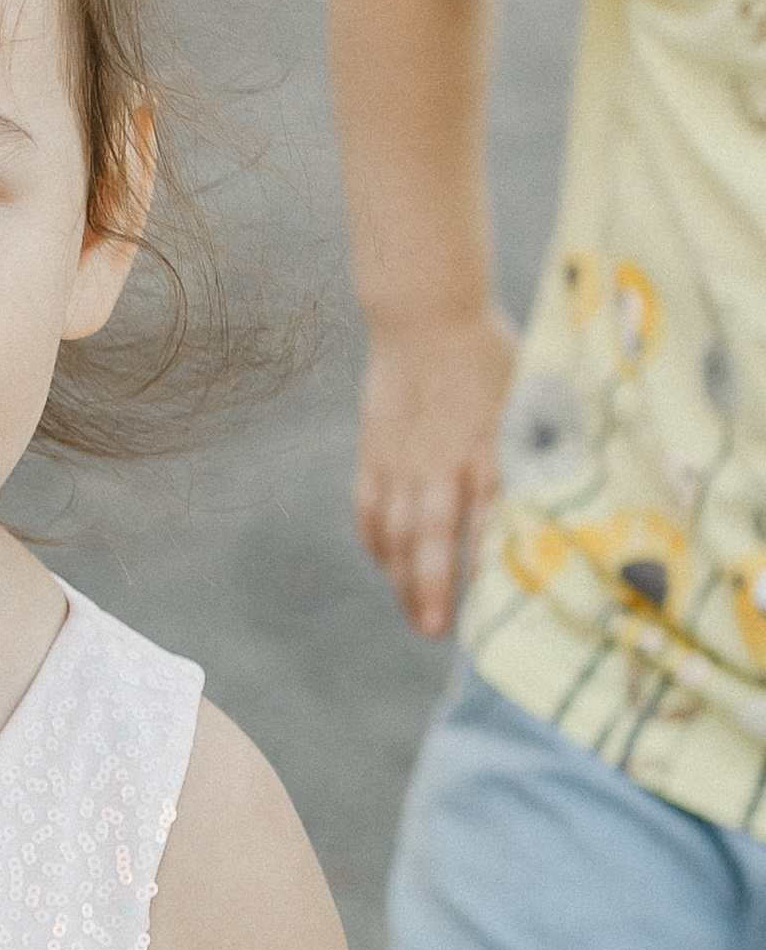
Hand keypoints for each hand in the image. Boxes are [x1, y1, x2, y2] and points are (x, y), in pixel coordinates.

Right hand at [354, 312, 518, 636]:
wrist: (426, 317)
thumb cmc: (495, 359)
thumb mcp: (531, 397)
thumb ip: (543, 449)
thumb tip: (579, 502)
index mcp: (488, 444)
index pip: (489, 511)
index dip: (488, 558)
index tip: (496, 602)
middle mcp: (441, 459)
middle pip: (433, 531)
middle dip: (433, 584)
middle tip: (437, 631)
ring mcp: (402, 460)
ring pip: (397, 529)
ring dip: (403, 578)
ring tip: (417, 618)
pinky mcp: (374, 454)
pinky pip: (369, 507)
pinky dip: (376, 541)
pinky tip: (388, 566)